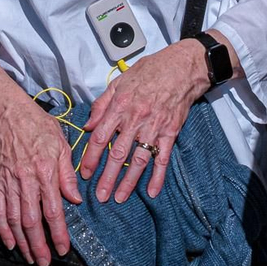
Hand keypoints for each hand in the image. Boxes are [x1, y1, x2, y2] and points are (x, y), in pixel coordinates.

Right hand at [0, 92, 81, 265]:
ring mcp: (9, 183)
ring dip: (22, 242)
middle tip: (45, 263)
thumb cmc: (38, 128)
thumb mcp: (62, 145)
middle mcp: (26, 181)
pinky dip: (3, 229)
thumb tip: (75, 199)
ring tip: (30, 258)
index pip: (52, 210)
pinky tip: (9, 242)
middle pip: (31, 221)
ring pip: (15, 220)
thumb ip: (67, 174)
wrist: (9, 115)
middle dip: (38, 245)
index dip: (58, 233)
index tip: (63, 249)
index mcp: (45, 173)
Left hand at [79, 40, 210, 203]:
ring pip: (139, 160)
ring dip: (128, 182)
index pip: (100, 137)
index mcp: (120, 105)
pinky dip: (157, 176)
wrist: (182, 67)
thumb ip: (102, 104)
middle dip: (107, 177)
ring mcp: (154, 127)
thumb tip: (88, 125)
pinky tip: (151, 191)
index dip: (91, 157)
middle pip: (118, 154)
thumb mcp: (119, 82)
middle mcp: (136, 119)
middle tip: (100, 196)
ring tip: (120, 198)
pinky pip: (162, 158)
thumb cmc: (149, 72)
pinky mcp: (171, 132)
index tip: (85, 173)